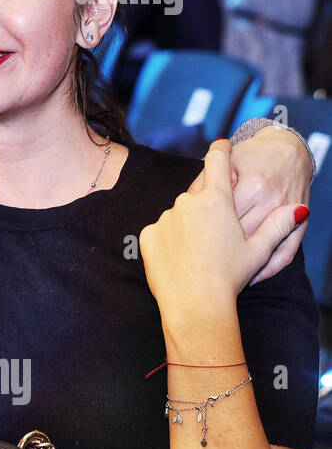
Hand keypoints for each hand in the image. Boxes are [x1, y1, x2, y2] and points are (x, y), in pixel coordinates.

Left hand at [141, 140, 306, 312]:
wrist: (194, 305)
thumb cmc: (230, 276)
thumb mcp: (259, 250)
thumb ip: (279, 225)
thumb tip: (299, 209)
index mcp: (216, 200)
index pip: (217, 161)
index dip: (220, 150)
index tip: (221, 144)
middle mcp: (187, 202)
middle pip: (198, 193)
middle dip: (208, 204)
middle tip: (218, 230)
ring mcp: (165, 217)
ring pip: (180, 214)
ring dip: (189, 224)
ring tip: (202, 251)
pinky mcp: (148, 234)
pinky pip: (162, 230)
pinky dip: (171, 239)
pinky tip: (184, 258)